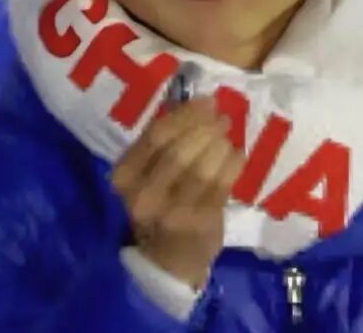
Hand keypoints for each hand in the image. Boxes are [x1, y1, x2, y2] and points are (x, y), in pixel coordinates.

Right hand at [112, 98, 242, 289]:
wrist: (166, 263)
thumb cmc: (156, 208)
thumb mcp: (144, 176)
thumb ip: (159, 143)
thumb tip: (189, 103)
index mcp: (126, 176)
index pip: (156, 136)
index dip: (184, 115)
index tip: (205, 100)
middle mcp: (145, 195)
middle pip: (178, 149)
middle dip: (203, 127)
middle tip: (221, 114)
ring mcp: (174, 212)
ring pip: (201, 167)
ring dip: (219, 143)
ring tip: (227, 132)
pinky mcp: (201, 224)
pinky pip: (221, 187)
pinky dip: (232, 165)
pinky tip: (237, 153)